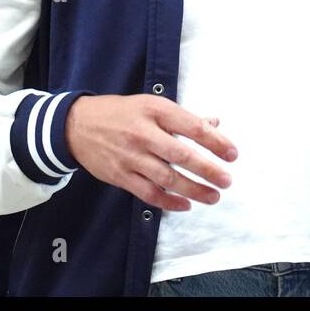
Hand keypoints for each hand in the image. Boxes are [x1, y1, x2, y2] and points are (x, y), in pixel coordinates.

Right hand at [64, 94, 235, 211]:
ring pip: (167, 178)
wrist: (76, 125)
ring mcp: (131, 157)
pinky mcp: (121, 176)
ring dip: (194, 190)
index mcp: (154, 111)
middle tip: (226, 180)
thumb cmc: (120, 113)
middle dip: (208, 170)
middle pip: (182, 155)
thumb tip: (214, 124)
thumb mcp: (151, 105)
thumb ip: (183, 117)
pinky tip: (186, 205)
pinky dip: (170, 202)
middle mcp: (143, 134)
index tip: (232, 154)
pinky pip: (149, 193)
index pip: (192, 126)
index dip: (216, 142)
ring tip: (213, 196)